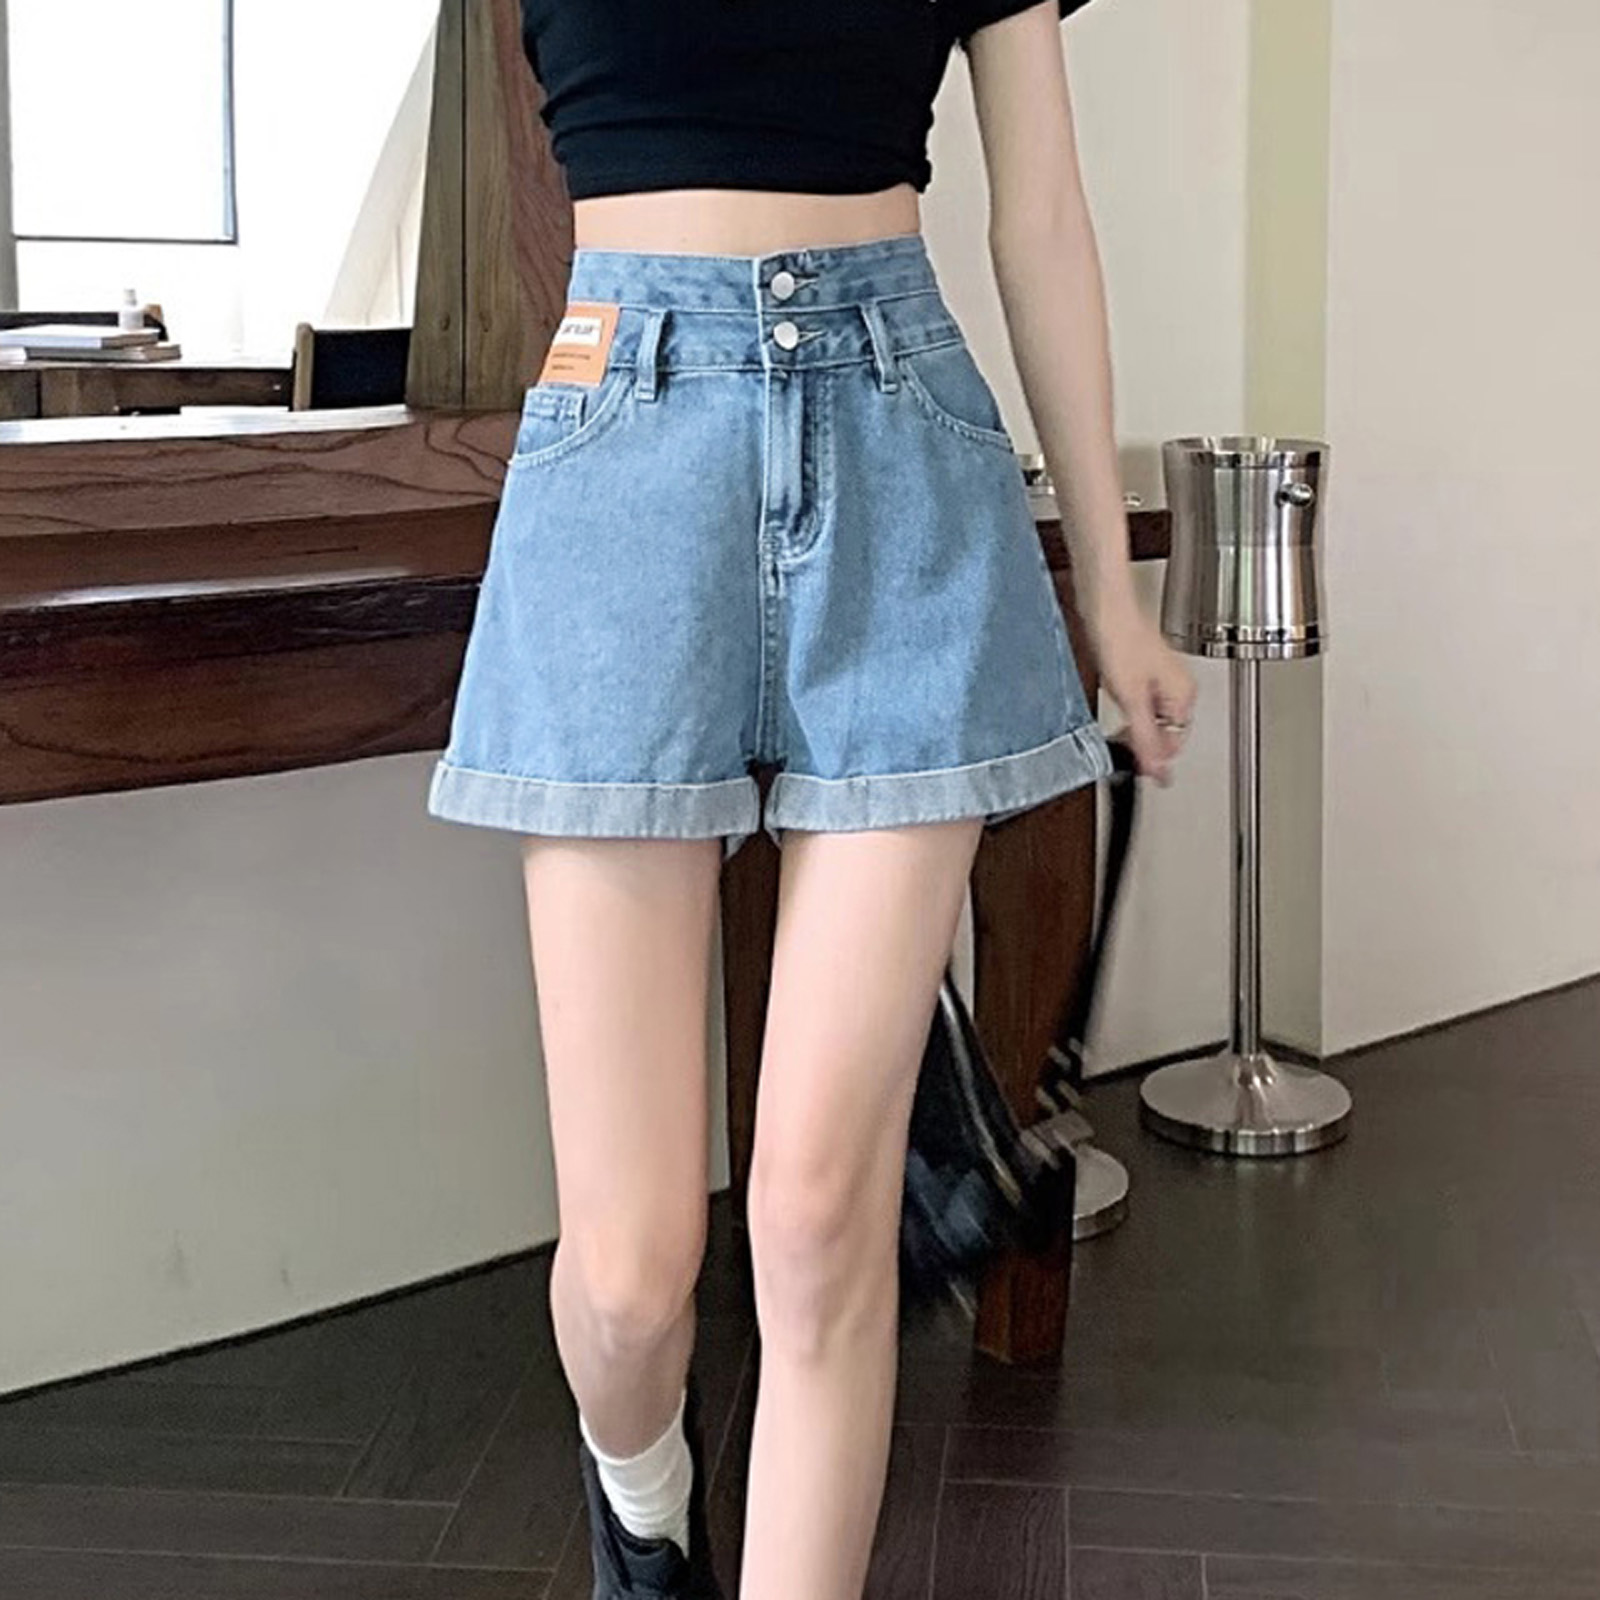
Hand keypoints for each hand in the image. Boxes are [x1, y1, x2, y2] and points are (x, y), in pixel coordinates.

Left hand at [1088, 592, 1197, 786]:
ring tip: (1119, 719)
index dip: (1154, 757)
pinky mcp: (1146, 671)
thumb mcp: (1132, 700)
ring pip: (1154, 717)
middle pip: (1166, 732)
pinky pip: (1143, 702)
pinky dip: (1130, 708)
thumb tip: (1158, 770)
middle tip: (1122, 743)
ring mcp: (1164, 679)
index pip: (1175, 744)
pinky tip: (1117, 700)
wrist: (1107, 609)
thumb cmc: (1122, 640)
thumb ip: (1145, 738)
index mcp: (1184, 696)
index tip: (1137, 765)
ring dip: (1136, 725)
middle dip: (1144, 741)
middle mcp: (1180, 688)